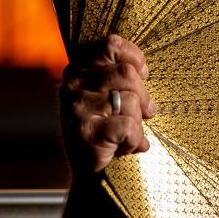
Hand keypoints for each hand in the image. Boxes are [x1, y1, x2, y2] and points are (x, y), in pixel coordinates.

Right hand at [60, 34, 155, 177]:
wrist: (94, 173)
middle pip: (127, 73)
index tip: (143, 74)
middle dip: (143, 96)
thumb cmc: (108, 128)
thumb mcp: (111, 96)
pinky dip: (135, 139)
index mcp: (78, 70)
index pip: (110, 45)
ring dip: (138, 121)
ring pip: (129, 100)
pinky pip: (127, 125)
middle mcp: (72, 85)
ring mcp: (76, 108)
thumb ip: (120, 77)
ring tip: (129, 133)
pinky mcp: (83, 132)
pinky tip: (126, 147)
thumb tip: (143, 70)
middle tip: (146, 113)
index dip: (134, 57)